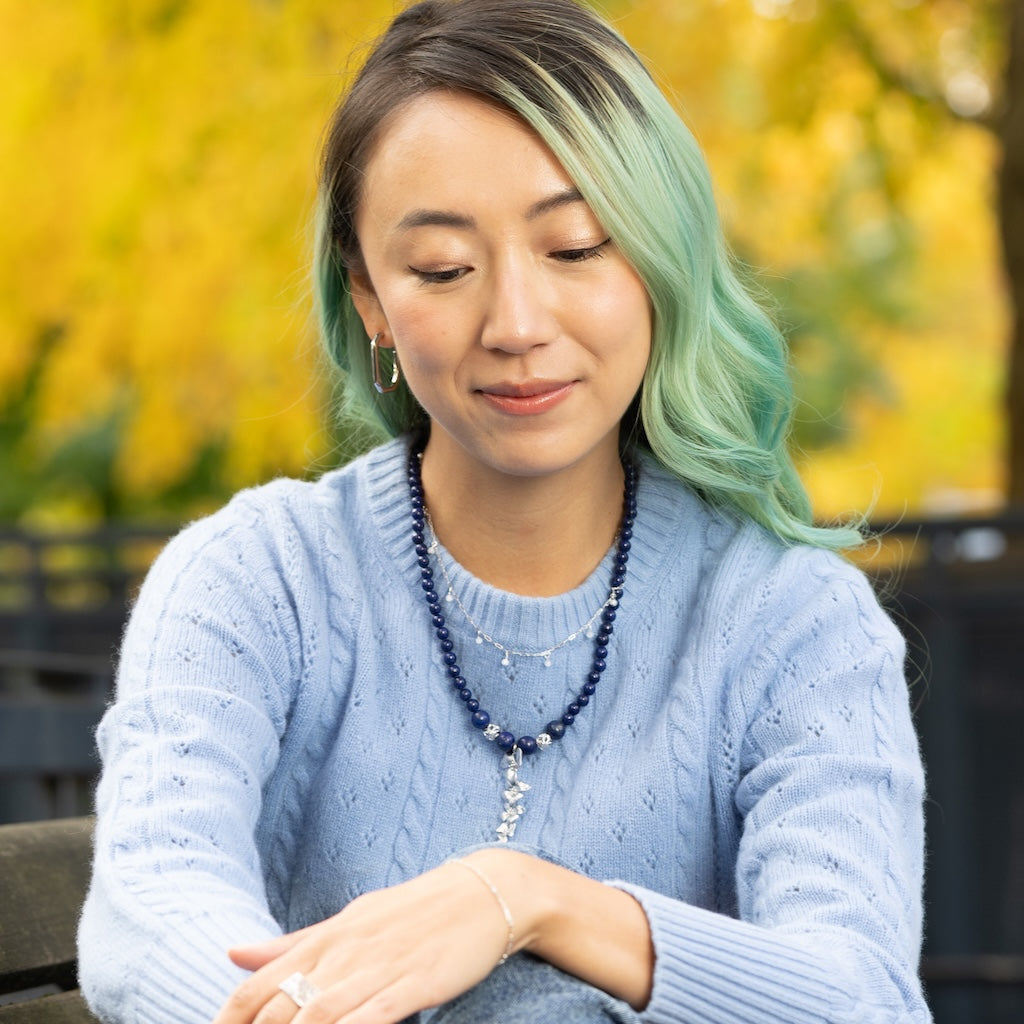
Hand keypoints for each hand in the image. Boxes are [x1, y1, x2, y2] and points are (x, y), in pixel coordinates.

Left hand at [212, 855, 516, 1023]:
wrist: (484, 892)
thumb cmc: (413, 910)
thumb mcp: (350, 920)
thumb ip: (293, 943)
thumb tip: (233, 952)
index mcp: (326, 937)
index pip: (258, 986)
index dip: (228, 1021)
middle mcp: (345, 951)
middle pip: (281, 1007)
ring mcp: (380, 967)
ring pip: (319, 1014)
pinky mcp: (416, 982)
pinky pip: (373, 1016)